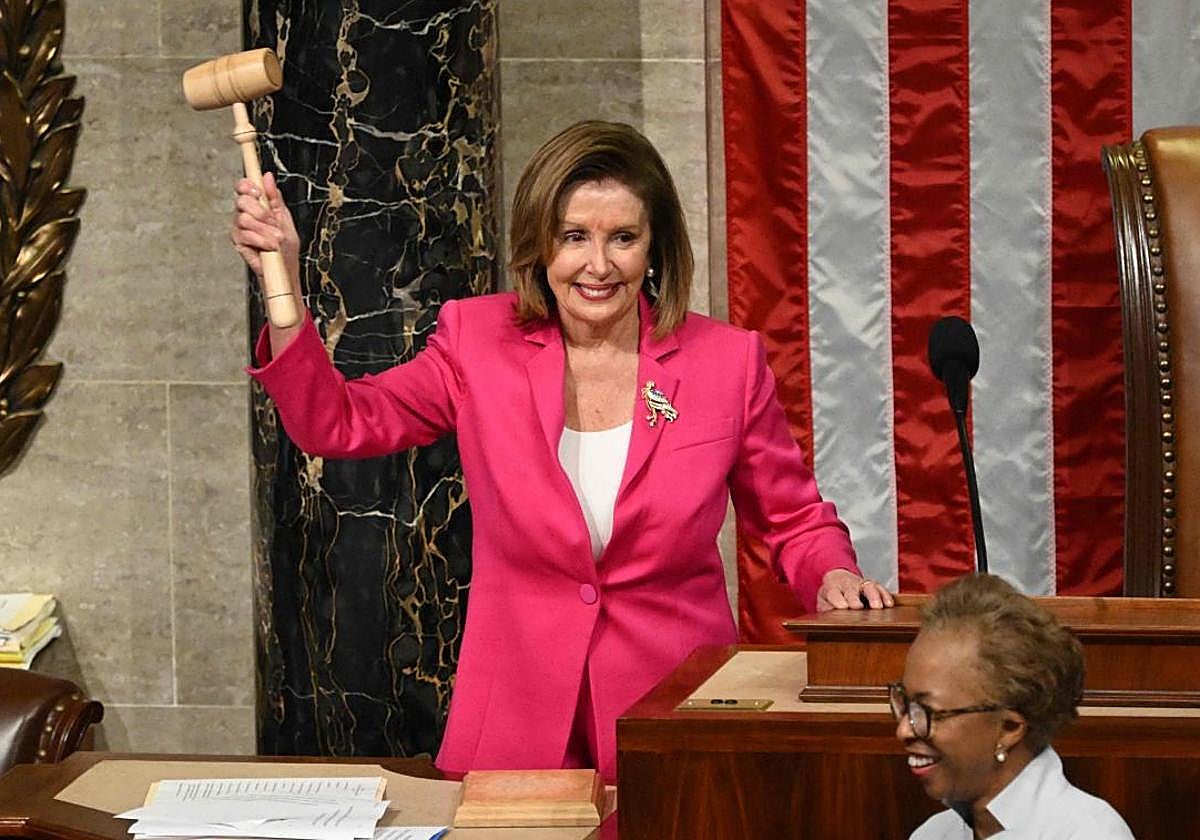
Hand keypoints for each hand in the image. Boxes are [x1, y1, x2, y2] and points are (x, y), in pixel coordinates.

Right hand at [230, 171, 300, 288]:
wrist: (286, 266)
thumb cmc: (285, 243)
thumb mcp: (284, 217)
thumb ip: (275, 197)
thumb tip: (267, 177)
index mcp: (255, 204)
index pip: (243, 186)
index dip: (247, 185)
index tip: (258, 192)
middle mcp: (244, 213)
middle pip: (242, 201)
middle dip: (261, 212)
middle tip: (274, 222)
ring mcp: (239, 227)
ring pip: (244, 219)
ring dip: (264, 229)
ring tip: (276, 238)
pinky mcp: (238, 241)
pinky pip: (245, 235)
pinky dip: (261, 240)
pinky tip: (270, 246)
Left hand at [816, 568, 894, 611]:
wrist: (839, 578)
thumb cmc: (832, 594)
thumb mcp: (823, 600)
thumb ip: (826, 608)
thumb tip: (831, 618)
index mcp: (832, 587)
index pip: (833, 593)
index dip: (838, 600)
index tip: (842, 607)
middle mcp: (848, 584)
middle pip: (851, 591)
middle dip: (854, 599)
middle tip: (858, 607)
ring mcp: (862, 584)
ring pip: (869, 588)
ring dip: (873, 597)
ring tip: (877, 607)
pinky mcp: (874, 586)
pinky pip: (881, 589)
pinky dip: (886, 596)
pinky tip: (888, 604)